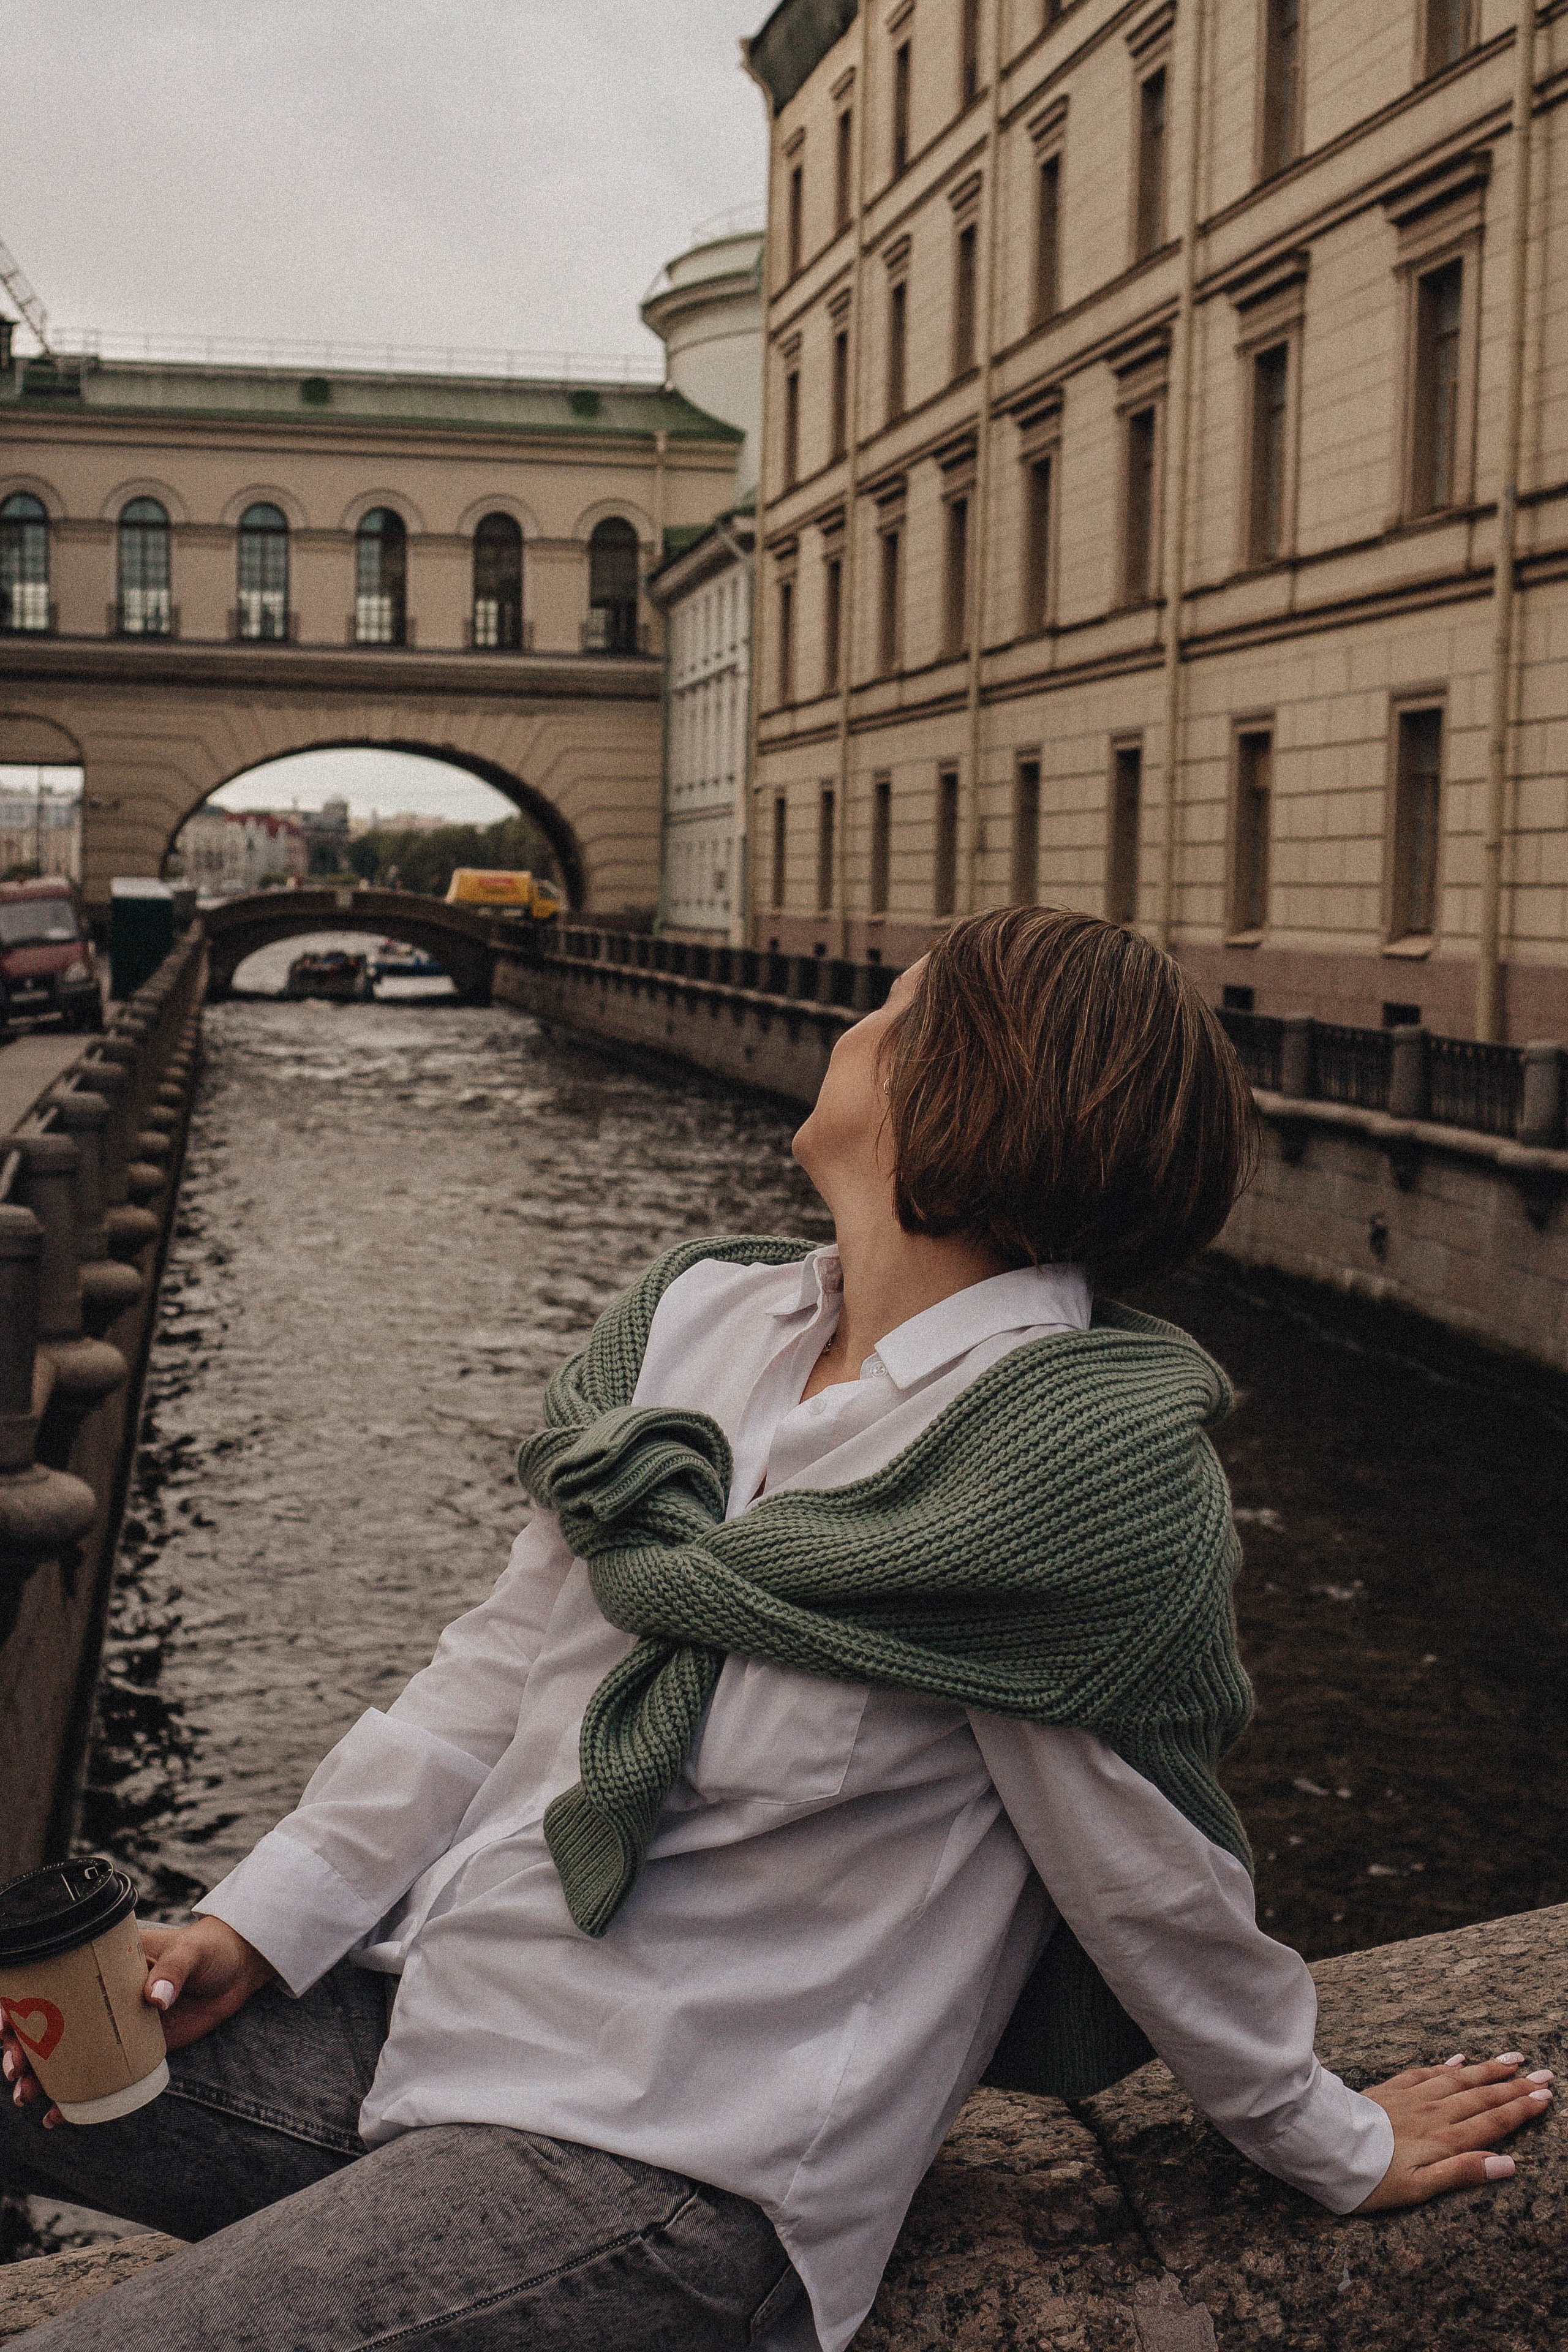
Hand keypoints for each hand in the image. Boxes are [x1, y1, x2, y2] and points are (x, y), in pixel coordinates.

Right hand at [2, 1915, 273, 2129]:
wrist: (237, 1972)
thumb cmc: (209, 1951)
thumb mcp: (192, 1953)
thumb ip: (175, 1971)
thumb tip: (155, 1998)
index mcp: (100, 1962)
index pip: (47, 1977)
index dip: (15, 2000)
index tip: (2, 2022)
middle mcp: (96, 1996)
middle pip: (44, 2023)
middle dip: (19, 2048)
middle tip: (15, 2070)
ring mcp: (110, 2026)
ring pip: (62, 2055)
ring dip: (38, 2077)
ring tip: (27, 2098)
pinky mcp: (129, 2052)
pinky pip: (94, 2078)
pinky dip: (73, 2099)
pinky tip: (57, 2118)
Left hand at [1355, 2051, 1553, 2209]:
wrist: (1325, 2145)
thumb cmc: (1372, 2178)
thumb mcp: (1421, 2188)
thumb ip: (1463, 2173)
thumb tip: (1508, 2165)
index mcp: (1444, 2138)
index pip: (1492, 2121)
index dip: (1520, 2110)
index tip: (1544, 2096)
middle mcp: (1433, 2112)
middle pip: (1481, 2096)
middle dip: (1514, 2086)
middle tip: (1543, 2073)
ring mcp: (1411, 2097)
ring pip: (1457, 2079)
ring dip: (1486, 2070)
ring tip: (1511, 2059)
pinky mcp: (1390, 2090)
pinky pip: (1425, 2072)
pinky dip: (1445, 2065)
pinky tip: (1457, 2060)